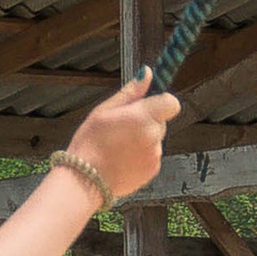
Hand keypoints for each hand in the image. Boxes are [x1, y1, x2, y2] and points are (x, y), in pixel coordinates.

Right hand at [63, 68, 179, 201]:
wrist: (85, 181)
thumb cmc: (90, 144)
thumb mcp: (104, 111)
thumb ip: (131, 92)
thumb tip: (148, 74)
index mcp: (143, 117)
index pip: (171, 102)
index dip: (161, 101)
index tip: (146, 104)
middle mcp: (154, 136)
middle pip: (161, 121)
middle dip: (147, 121)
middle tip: (122, 127)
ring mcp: (155, 155)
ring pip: (156, 139)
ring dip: (143, 139)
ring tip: (119, 146)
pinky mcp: (153, 170)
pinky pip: (152, 155)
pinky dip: (142, 155)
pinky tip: (122, 158)